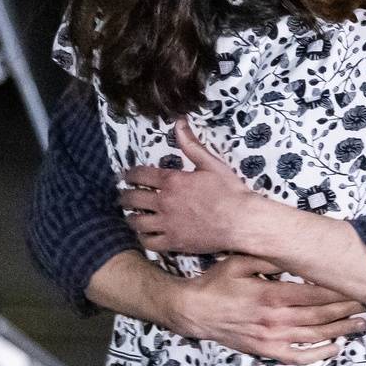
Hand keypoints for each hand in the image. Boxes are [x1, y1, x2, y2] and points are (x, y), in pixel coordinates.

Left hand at [119, 122, 269, 255]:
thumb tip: (179, 123)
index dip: (129, 175)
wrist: (241, 221)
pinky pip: (149, 242)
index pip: (140, 175)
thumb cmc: (229, 191)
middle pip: (133, 199)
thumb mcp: (211, 163)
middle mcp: (164, 202)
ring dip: (131, 217)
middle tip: (124, 196)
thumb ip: (191, 144)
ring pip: (137, 222)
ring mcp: (167, 224)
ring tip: (132, 216)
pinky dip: (143, 238)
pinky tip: (145, 234)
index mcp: (172, 181)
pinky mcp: (173, 242)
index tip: (126, 176)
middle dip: (125, 196)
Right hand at [164, 255, 365, 364]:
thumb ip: (271, 260)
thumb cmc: (217, 283)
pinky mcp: (265, 351)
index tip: (358, 287)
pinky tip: (335, 349)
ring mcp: (271, 338)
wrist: (193, 311)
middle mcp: (276, 319)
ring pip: (314, 337)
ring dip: (341, 331)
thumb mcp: (241, 262)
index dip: (339, 292)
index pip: (316, 294)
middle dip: (347, 310)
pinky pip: (297, 357)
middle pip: (321, 316)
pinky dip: (318, 355)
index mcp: (272, 295)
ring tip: (361, 325)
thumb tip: (297, 253)